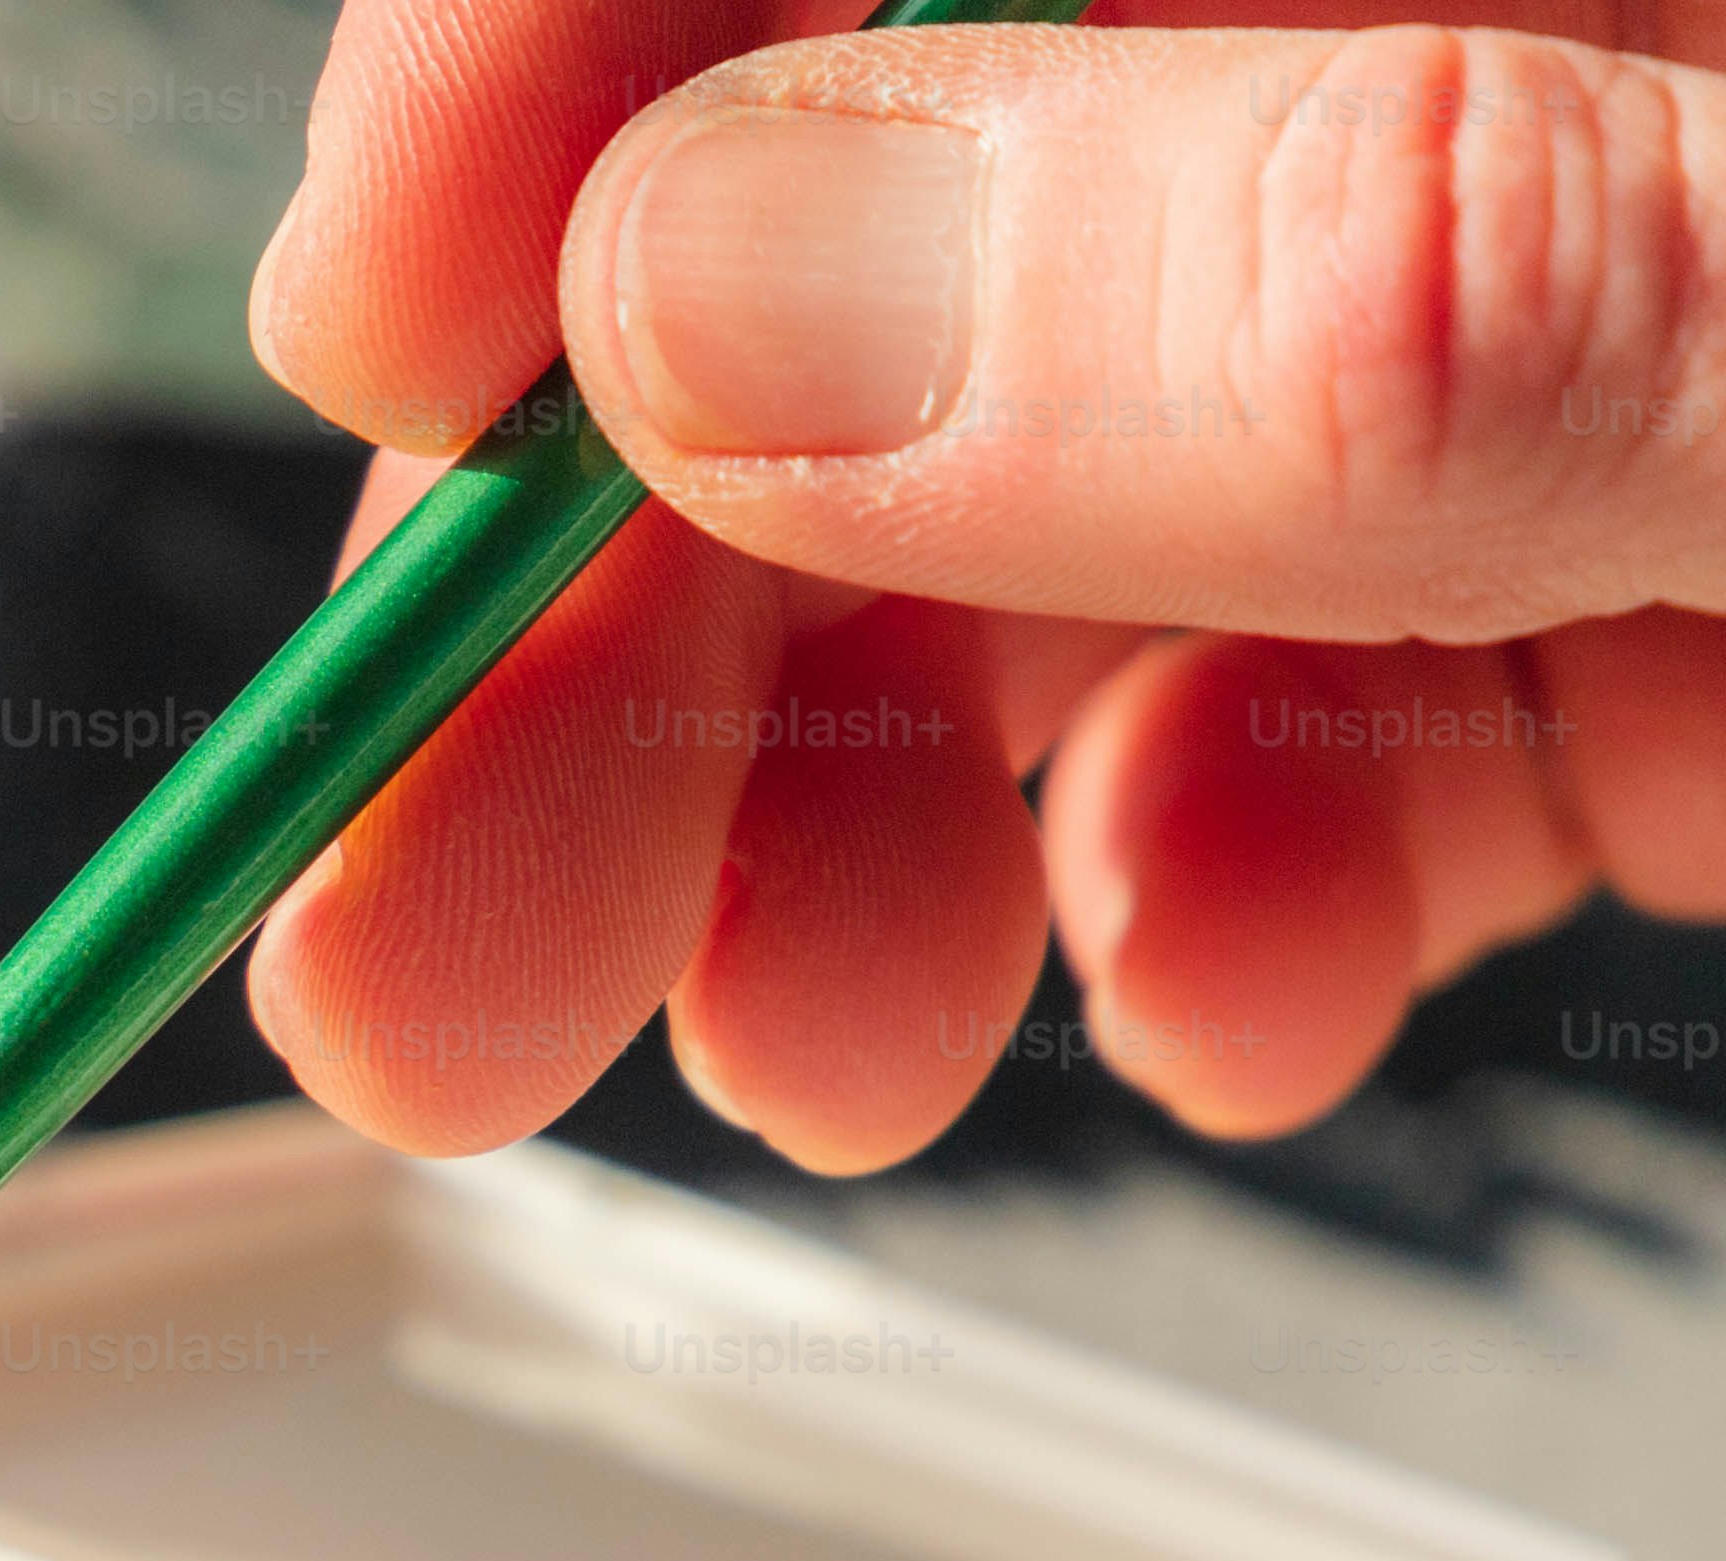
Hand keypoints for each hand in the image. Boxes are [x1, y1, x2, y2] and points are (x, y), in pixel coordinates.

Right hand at [242, 2, 1725, 1167]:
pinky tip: (1229, 980)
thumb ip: (1409, 278)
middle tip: (431, 924)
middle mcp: (1572, 30)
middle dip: (624, 583)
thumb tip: (747, 284)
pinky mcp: (1681, 559)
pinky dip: (1220, 876)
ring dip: (858, 810)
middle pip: (915, 203)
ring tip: (819, 1049)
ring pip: (1075, 488)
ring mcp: (1612, 295)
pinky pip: (1356, 683)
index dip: (557, 58)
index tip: (375, 340)